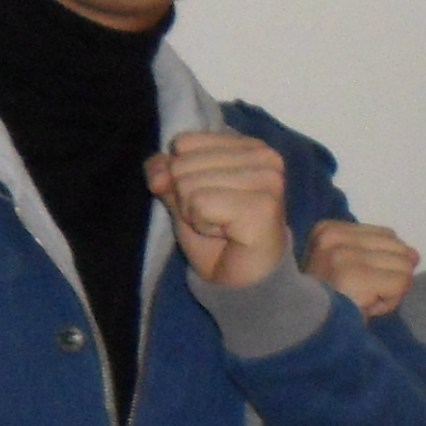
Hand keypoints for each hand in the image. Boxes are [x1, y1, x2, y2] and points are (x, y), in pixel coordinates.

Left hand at [144, 130, 288, 288]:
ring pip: (189, 185)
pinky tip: (226, 236)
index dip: (182, 178)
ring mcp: (268, 181)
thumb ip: (166, 175)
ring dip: (195, 215)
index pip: (184, 142)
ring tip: (222, 228)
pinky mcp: (263, 206)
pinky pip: (200, 204)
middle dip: (187, 199)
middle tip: (215, 220)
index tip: (209, 201)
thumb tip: (157, 170)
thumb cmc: (216, 240)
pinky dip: (203, 226)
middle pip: (183, 164)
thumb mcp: (181, 199)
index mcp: (248, 146)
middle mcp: (265, 157)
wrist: (240, 283)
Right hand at [301, 218, 421, 318]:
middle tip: (360, 294)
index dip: (382, 264)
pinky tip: (367, 308)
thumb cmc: (327, 304)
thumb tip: (415, 254)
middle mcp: (332, 237)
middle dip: (388, 276)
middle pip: (399, 248)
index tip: (353, 282)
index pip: (388, 236)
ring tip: (361, 300)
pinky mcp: (355, 276)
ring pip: (404, 266)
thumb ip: (380, 254)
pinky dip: (391, 301)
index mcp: (327, 230)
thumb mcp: (347, 267)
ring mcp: (342, 255)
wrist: (301, 334)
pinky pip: (401, 282)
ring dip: (389, 291)